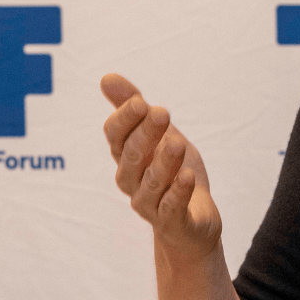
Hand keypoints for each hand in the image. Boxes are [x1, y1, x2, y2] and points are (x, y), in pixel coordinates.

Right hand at [101, 73, 221, 264]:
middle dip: (145, 134)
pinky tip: (188, 176)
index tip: (141, 100)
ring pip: (151, 182)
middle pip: (132, 156)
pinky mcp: (172, 222)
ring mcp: (149, 203)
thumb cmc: (173, 171)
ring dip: (164, 162)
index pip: (116, 135)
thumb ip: (134, 107)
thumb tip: (106, 77)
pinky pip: (171, 207)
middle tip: (162, 112)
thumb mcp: (159, 135)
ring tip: (178, 143)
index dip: (125, 118)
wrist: (193, 222)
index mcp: (127, 156)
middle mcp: (132, 180)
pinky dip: (178, 192)